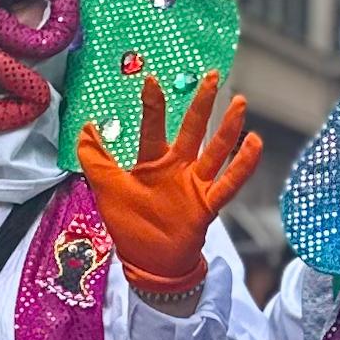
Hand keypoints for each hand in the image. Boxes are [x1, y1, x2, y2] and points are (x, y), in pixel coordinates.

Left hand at [76, 70, 263, 296]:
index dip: (153, 105)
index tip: (151, 80)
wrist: (147, 263)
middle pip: (192, 130)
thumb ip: (96, 159)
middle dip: (202, 103)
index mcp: (153, 162)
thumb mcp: (106, 188)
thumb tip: (85, 128)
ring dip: (228, 128)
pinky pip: (228, 183)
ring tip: (240, 103)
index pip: (153, 128)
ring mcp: (195, 184)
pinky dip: (242, 165)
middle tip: (212, 76)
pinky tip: (254, 143)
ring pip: (215, 151)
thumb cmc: (130, 224)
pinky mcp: (207, 204)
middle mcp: (178, 168)